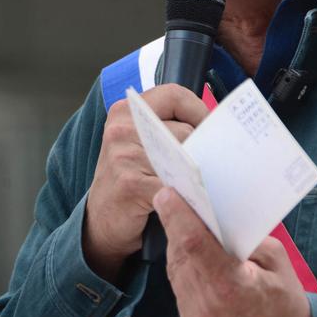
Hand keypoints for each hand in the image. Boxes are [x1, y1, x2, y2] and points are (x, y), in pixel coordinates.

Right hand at [83, 85, 208, 281]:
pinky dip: (188, 195)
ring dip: (196, 174)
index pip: (175, 95)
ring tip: (196, 183)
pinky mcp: (131, 185)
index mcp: (126, 111)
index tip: (210, 129)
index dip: (199, 110)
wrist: (101, 220)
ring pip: (184, 157)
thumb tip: (215, 125)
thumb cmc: (130, 177)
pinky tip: (189, 201)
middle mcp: (121, 129)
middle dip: (200, 149)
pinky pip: (175, 185)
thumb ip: (167, 126)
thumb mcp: (140, 142)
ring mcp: (124, 156)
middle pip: (185, 129)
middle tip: (206, 165)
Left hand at [153, 187, 315, 316]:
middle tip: (176, 198)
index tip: (166, 193)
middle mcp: (206, 304)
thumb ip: (242, 236)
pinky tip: (192, 252)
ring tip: (185, 222)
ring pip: (175, 267)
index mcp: (231, 285)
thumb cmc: (287, 300)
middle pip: (180, 253)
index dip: (176, 215)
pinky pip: (179, 285)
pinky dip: (184, 264)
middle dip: (175, 223)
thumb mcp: (275, 257)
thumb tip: (214, 215)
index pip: (193, 243)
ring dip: (178, 243)